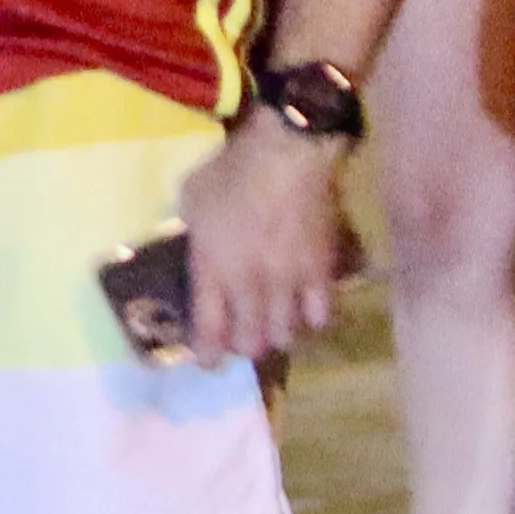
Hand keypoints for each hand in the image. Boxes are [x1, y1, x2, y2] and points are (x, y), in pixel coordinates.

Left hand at [176, 114, 354, 365]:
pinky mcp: (321, 271)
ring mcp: (289, 282)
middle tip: (245, 335)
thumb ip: (193, 231)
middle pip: (251, 342)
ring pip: (286, 334)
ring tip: (276, 321)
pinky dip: (314, 317)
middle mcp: (250, 286)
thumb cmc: (232, 168)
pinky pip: (322, 314)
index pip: (209, 331)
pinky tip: (309, 307)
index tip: (208, 361)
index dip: (208, 355)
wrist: (288, 151)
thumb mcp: (192, 197)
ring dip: (278, 332)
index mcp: (213, 270)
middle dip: (245, 345)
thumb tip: (196, 244)